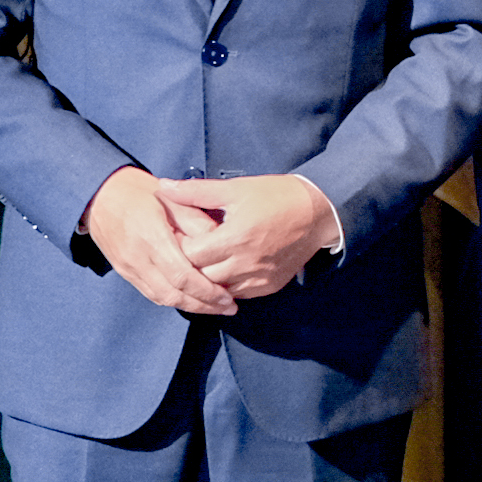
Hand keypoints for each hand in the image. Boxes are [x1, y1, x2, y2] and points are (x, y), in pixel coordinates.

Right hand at [83, 167, 240, 314]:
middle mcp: (139, 258)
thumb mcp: (172, 198)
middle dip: (204, 305)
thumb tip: (221, 242)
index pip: (181, 275)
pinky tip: (192, 301)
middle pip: (173, 294)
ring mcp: (130, 268)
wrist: (100, 196)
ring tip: (215, 308)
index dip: (206, 290)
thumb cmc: (138, 192)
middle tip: (228, 307)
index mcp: (152, 236)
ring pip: (162, 298)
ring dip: (191, 307)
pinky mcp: (126, 273)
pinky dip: (174, 301)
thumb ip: (196, 221)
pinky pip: (151, 294)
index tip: (227, 296)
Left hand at [162, 174, 339, 300]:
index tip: (174, 235)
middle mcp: (245, 263)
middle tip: (183, 250)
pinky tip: (222, 269)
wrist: (317, 211)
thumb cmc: (276, 196)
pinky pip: (238, 294)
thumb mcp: (234, 189)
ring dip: (207, 278)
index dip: (177, 246)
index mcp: (235, 237)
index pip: (190, 254)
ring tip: (202, 260)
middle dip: (188, 264)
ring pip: (217, 290)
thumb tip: (164, 187)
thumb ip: (196, 192)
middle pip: (200, 276)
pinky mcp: (268, 286)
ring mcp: (258, 278)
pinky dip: (226, 285)